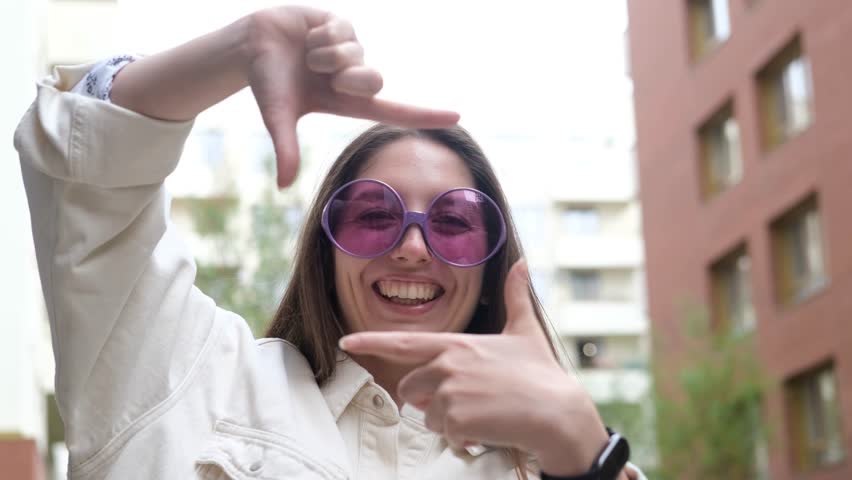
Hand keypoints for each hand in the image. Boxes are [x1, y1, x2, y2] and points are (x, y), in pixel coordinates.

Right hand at [246, 7, 459, 185]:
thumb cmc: (267, 83)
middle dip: (345, 75)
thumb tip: (283, 187)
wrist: (252, 45)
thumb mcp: (277, 117)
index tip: (457, 117)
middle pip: (374, 80)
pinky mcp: (343, 25)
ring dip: (324, 54)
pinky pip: (343, 30)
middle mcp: (355, 78)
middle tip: (319, 71)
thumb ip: (286, 149)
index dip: (425, 115)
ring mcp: (352, 51)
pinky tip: (308, 34)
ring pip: (355, 53)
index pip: (394, 111)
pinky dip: (321, 34)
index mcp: (348, 102)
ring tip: (306, 54)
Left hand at [340, 259, 610, 475]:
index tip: (346, 341)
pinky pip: (446, 436)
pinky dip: (464, 438)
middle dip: (430, 399)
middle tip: (467, 400)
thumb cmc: (541, 373)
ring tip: (483, 412)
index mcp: (456, 344)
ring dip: (450, 421)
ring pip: (428, 415)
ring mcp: (449, 393)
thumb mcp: (525, 330)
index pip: (403, 342)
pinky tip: (487, 428)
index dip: (371, 341)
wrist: (557, 412)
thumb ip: (515, 296)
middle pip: (410, 388)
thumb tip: (523, 263)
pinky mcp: (456, 421)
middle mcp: (447, 366)